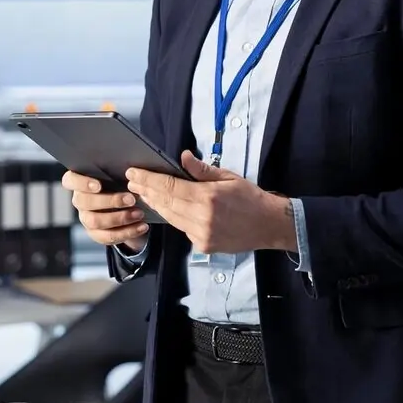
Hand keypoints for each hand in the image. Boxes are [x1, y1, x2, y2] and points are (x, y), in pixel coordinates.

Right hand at [61, 170, 149, 246]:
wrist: (127, 206)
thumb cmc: (120, 184)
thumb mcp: (118, 176)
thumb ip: (117, 172)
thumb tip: (132, 170)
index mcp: (81, 182)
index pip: (70, 180)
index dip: (81, 183)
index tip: (98, 185)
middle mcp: (80, 200)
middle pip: (84, 202)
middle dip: (110, 201)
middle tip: (131, 199)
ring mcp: (86, 218)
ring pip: (95, 221)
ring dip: (120, 218)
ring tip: (139, 214)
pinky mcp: (96, 233)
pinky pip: (107, 236)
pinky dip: (127, 232)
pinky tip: (141, 226)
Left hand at [124, 151, 296, 254]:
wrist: (270, 225)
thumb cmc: (251, 197)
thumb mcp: (228, 177)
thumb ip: (202, 170)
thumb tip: (182, 157)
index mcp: (207, 197)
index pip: (169, 186)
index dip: (148, 179)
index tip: (134, 172)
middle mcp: (201, 218)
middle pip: (165, 202)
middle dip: (147, 191)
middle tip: (132, 182)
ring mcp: (201, 234)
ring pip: (170, 217)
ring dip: (156, 204)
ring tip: (143, 193)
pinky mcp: (203, 245)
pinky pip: (181, 228)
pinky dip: (172, 217)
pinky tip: (164, 208)